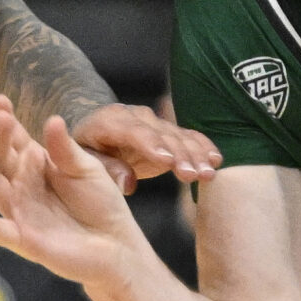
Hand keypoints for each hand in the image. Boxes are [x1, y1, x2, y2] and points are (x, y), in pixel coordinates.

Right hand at [0, 97, 151, 290]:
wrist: (117, 244)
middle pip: (0, 160)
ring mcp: (20, 213)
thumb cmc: (100, 204)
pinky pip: (1, 232)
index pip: (12, 140)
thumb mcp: (87, 168)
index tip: (2, 100)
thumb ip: (67, 149)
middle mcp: (21, 187)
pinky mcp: (26, 241)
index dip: (5, 121)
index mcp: (34, 165)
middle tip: (0, 118)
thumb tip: (52, 120)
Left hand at [69, 102, 219, 192]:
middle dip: (180, 154)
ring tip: (209, 174)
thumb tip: (127, 184)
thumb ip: (106, 169)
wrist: (94, 126)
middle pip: (162, 135)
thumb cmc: (86, 148)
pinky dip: (202, 147)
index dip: (151, 145)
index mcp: (109, 121)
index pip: (133, 131)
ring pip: (178, 136)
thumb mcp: (83, 159)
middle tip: (195, 175)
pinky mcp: (168, 132)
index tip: (168, 161)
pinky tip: (216, 160)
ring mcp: (154, 122)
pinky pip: (188, 136)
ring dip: (196, 154)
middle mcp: (136, 117)